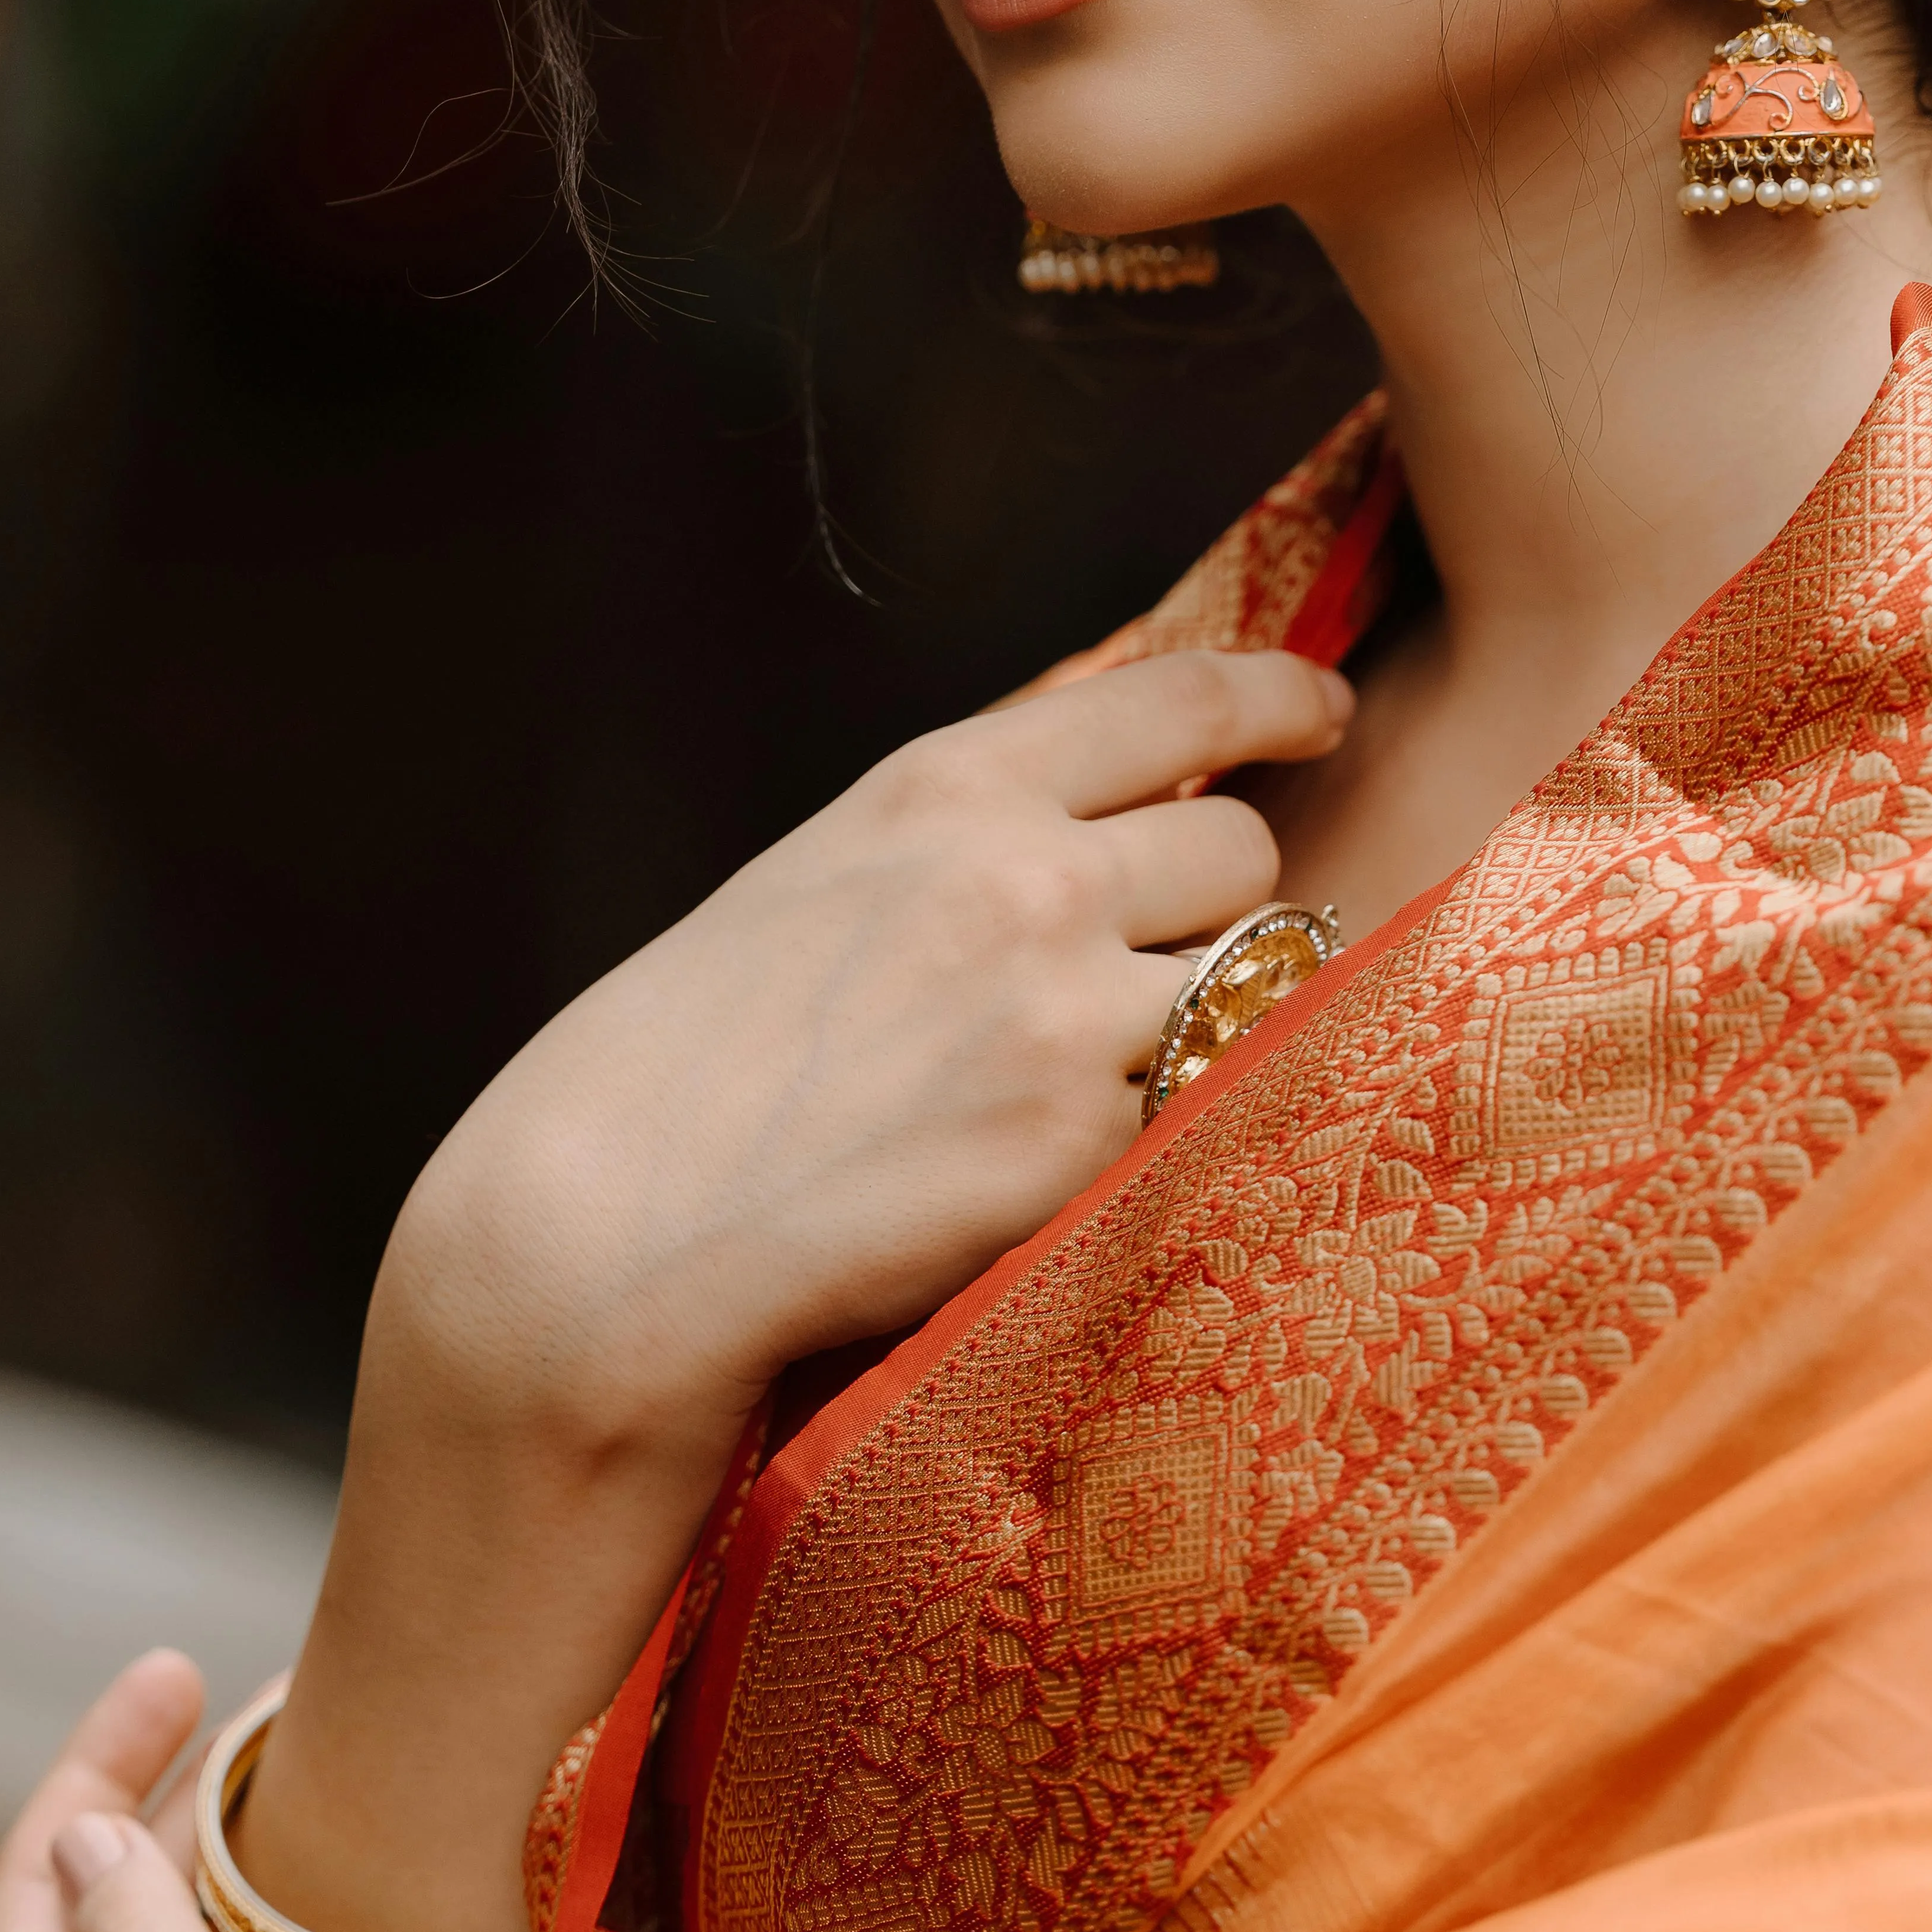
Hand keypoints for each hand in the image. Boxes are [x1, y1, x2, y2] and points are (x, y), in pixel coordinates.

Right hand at [393, 642, 1351, 1465]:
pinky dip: (1151, 1140)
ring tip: (1073, 1094)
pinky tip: (1043, 1176)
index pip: (1181, 698)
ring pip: (1243, 991)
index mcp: (945, 789)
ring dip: (1201, 1032)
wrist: (608, 1233)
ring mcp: (1066, 1012)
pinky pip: (1193, 1116)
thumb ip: (969, 833)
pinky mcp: (1082, 1147)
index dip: (1279, 698)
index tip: (1324, 710)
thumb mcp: (823, 881)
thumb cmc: (690, 1071)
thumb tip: (1117, 796)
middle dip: (1217, 911)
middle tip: (1140, 980)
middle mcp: (1026, 875)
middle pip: (1243, 854)